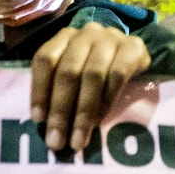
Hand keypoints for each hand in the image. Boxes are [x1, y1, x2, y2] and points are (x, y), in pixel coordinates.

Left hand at [29, 22, 150, 150]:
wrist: (136, 56)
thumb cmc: (98, 72)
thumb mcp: (75, 75)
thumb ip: (59, 93)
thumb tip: (48, 130)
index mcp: (65, 37)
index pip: (45, 59)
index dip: (40, 90)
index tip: (38, 119)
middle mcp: (86, 33)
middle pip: (68, 71)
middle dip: (61, 110)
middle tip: (57, 140)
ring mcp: (111, 38)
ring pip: (92, 75)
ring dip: (83, 112)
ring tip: (78, 139)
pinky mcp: (134, 47)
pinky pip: (117, 76)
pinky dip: (106, 101)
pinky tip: (99, 121)